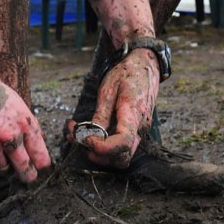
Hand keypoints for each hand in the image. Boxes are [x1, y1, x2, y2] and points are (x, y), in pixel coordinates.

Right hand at [0, 62, 50, 182]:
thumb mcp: (14, 101)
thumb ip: (25, 124)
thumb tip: (36, 144)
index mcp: (24, 122)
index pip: (41, 157)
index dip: (41, 166)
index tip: (39, 169)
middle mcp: (10, 136)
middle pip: (26, 170)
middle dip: (26, 174)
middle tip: (24, 176)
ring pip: (4, 170)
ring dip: (2, 165)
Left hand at [67, 49, 159, 168]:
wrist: (146, 66)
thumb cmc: (127, 73)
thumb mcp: (109, 88)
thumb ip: (101, 114)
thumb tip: (90, 134)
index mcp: (133, 113)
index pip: (123, 142)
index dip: (103, 147)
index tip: (86, 139)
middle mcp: (140, 127)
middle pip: (122, 157)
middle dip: (98, 154)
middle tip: (77, 138)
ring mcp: (140, 131)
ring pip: (121, 157)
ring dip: (99, 153)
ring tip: (78, 136)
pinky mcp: (136, 131)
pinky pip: (122, 147)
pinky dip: (105, 147)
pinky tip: (89, 134)